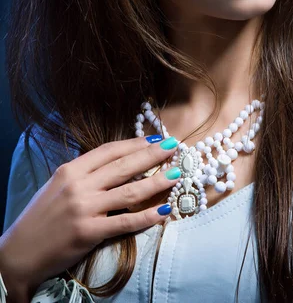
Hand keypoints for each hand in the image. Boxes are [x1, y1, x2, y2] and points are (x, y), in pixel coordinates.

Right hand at [0, 135, 180, 292]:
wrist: (19, 252)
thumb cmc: (41, 216)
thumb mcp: (58, 185)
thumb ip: (85, 173)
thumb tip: (118, 162)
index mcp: (71, 170)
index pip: (110, 150)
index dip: (135, 143)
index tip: (155, 138)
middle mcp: (79, 185)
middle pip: (124, 166)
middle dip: (152, 154)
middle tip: (174, 146)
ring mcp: (85, 209)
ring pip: (130, 192)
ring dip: (157, 182)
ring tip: (176, 174)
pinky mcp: (89, 233)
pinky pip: (125, 223)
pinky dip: (148, 216)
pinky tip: (164, 210)